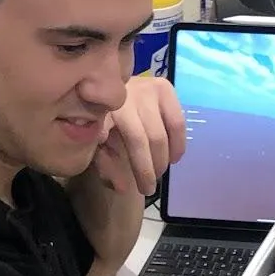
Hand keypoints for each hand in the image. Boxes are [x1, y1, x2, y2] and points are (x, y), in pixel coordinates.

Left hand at [92, 74, 186, 197]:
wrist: (112, 87)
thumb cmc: (104, 121)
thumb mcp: (97, 144)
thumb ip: (106, 166)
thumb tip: (123, 187)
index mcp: (101, 109)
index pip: (107, 137)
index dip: (112, 158)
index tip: (123, 187)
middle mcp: (123, 95)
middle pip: (141, 140)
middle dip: (146, 169)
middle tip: (147, 188)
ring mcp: (145, 88)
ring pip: (160, 134)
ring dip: (162, 159)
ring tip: (159, 172)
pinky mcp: (164, 87)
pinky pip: (177, 123)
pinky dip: (177, 144)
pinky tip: (173, 157)